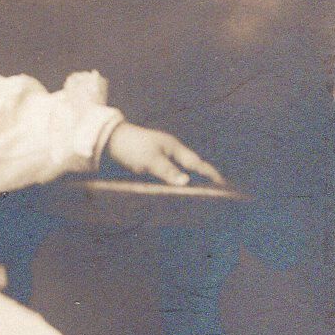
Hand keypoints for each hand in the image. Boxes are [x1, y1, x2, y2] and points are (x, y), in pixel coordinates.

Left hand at [105, 122, 225, 188]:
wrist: (110, 139)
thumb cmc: (131, 146)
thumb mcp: (150, 160)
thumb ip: (168, 171)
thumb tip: (186, 182)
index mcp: (174, 148)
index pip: (197, 164)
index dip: (211, 174)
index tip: (223, 184)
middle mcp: (170, 152)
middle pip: (191, 167)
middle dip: (203, 179)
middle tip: (215, 192)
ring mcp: (161, 156)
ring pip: (179, 171)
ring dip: (188, 181)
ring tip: (199, 195)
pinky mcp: (151, 162)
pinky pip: (167, 174)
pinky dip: (173, 182)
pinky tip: (175, 191)